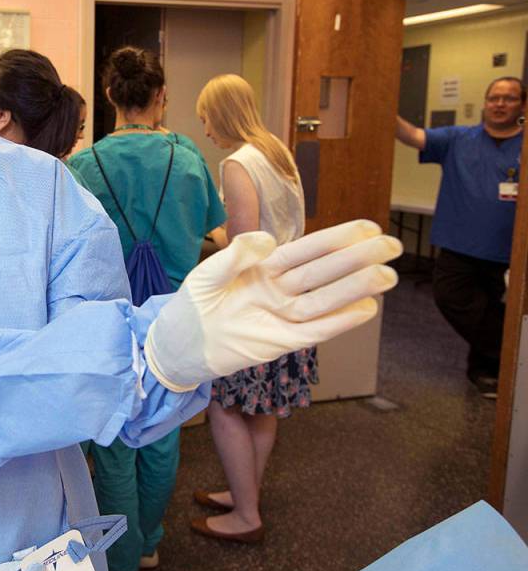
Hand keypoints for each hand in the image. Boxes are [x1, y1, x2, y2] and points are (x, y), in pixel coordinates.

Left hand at [144, 220, 402, 390]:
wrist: (179, 343)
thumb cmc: (192, 304)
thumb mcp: (207, 273)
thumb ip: (235, 255)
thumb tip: (268, 239)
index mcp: (264, 267)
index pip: (306, 249)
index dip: (337, 238)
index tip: (367, 227)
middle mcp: (279, 289)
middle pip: (323, 272)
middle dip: (357, 259)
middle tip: (392, 245)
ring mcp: (282, 315)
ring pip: (324, 299)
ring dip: (356, 288)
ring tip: (387, 275)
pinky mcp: (281, 343)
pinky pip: (316, 331)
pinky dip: (340, 322)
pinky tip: (366, 309)